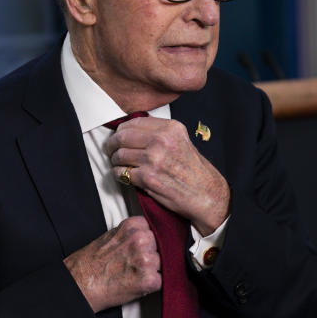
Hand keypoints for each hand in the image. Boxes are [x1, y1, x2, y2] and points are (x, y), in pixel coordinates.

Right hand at [63, 217, 160, 311]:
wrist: (80, 284)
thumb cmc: (90, 263)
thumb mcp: (109, 236)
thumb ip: (129, 234)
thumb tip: (145, 237)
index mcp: (131, 227)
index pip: (151, 230)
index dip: (144, 242)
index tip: (135, 249)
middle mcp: (140, 240)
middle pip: (158, 247)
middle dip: (149, 255)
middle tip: (132, 264)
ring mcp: (146, 260)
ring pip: (161, 264)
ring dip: (151, 271)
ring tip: (132, 275)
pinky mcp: (149, 280)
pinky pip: (160, 281)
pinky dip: (150, 286)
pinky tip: (135, 284)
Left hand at [105, 116, 229, 234]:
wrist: (206, 194)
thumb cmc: (193, 170)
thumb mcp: (181, 141)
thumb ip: (159, 133)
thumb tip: (130, 131)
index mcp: (170, 128)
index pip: (133, 123)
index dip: (120, 130)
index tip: (117, 137)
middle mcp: (162, 140)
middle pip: (122, 137)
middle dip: (112, 145)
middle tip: (110, 151)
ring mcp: (154, 159)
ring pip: (119, 155)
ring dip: (115, 161)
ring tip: (119, 165)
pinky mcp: (148, 178)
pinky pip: (121, 173)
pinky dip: (119, 175)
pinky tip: (124, 177)